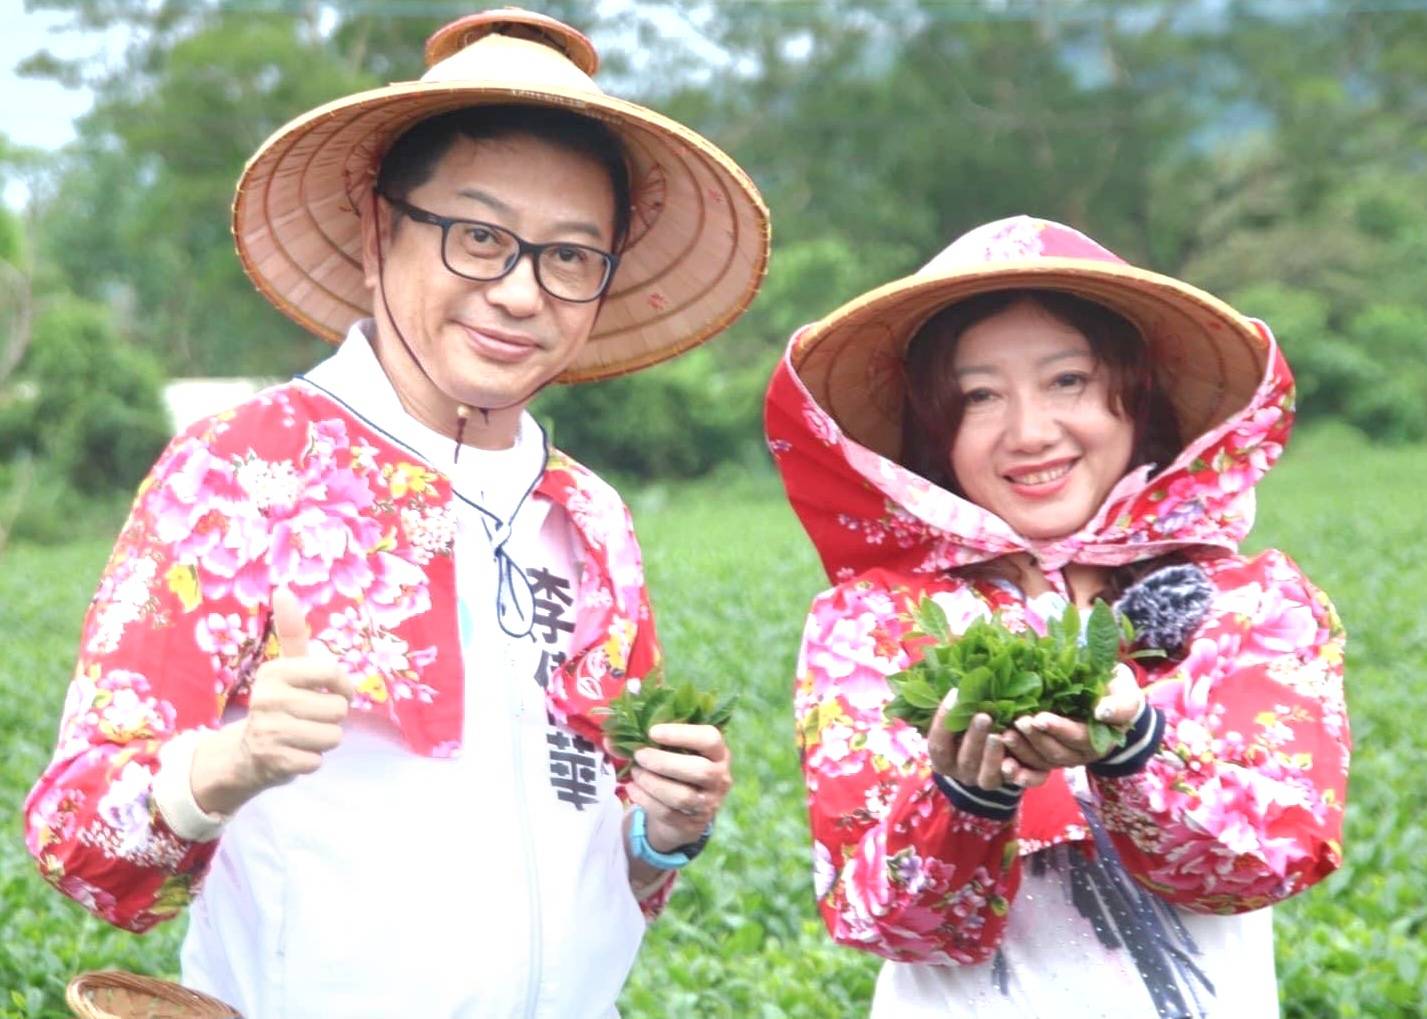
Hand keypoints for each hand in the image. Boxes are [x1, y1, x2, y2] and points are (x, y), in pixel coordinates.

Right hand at [191, 588, 354, 814]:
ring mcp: (270, 732)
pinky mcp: (275, 762)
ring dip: (324, 739)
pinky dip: (312, 760)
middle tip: (309, 717)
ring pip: (333, 735)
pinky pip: (318, 761)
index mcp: (274, 671)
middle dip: (331, 717)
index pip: (333, 671)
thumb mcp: (285, 667)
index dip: (343, 685)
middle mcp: (267, 698)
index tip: (334, 691)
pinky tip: (294, 753)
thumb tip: (282, 589)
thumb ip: (290, 631)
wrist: (245, 754)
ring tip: (303, 735)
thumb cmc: (279, 703)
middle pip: (338, 708)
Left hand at [626, 723, 731, 852]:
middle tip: (640, 755)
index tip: (653, 732)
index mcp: (718, 753)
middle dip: (663, 762)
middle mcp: (720, 778)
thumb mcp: (673, 753)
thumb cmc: (679, 771)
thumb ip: (648, 742)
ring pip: (682, 796)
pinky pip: (667, 813)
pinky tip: (633, 789)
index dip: (682, 734)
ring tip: (635, 773)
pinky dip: (645, 800)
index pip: (711, 739)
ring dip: (652, 783)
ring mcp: (708, 804)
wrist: (685, 813)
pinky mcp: (691, 824)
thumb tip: (610, 738)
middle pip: (699, 770)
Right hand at [927, 693, 1048, 789]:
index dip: (944, 720)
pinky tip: (1016, 755)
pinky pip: (1008, 780)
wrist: (993, 750)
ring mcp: (981, 781)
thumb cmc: (969, 726)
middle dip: (973, 737)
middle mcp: (959, 772)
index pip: (938, 744)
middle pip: (964, 759)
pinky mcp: (1004, 783)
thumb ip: (959, 709)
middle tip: (984, 716)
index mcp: (942, 758)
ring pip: (986, 775)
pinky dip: (1013, 768)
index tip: (955, 695)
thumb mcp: (961, 720)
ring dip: (992, 755)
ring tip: (999, 735)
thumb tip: (962, 685)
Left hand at [999, 663, 1143, 771]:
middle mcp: (1081, 753)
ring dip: (1022, 751)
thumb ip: (1120, 705)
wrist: (1107, 701)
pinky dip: (1019, 771)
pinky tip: (1004, 765)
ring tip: (1004, 735)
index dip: (1058, 729)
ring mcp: (1063, 757)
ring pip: (1041, 761)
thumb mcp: (1125, 694)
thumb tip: (1102, 712)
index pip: (1078, 737)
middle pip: (1056, 752)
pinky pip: (1033, 770)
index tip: (1039, 718)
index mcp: (1100, 739)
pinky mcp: (1047, 757)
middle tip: (1017, 722)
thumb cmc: (1115, 692)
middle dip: (1035, 739)